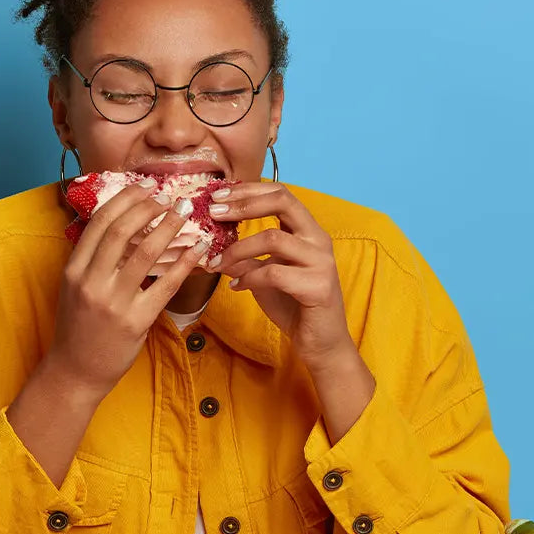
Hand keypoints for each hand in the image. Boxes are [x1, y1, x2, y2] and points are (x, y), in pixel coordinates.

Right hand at [45, 182, 210, 395]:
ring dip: (169, 228)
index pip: (99, 222)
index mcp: (74, 269)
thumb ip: (93, 260)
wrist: (76, 372)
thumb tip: (122, 226)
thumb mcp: (75, 288)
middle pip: (121, 230)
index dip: (124, 199)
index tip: (144, 187)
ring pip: (145, 253)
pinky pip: (165, 285)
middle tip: (168, 197)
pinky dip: (184, 263)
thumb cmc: (78, 328)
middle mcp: (91, 282)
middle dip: (147, 207)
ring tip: (185, 214)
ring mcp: (113, 302)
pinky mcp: (135, 321)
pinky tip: (197, 250)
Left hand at [207, 182, 354, 367]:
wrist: (319, 343)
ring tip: (218, 262)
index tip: (218, 196)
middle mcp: (318, 239)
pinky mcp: (318, 287)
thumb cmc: (292, 304)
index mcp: (307, 231)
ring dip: (238, 249)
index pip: (281, 193)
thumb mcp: (263, 274)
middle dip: (244, 204)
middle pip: (283, 201)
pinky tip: (237, 287)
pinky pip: (275, 273)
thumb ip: (245, 255)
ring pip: (273, 238)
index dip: (248, 190)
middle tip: (214, 212)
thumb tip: (210, 240)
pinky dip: (249, 278)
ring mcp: (322, 262)